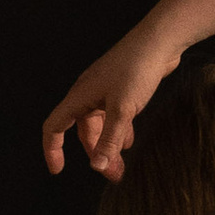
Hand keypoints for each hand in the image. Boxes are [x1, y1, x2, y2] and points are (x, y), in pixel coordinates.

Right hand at [43, 29, 178, 178]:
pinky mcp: (123, 87)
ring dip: (109, 145)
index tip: (58, 170)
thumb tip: (96, 166)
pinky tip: (130, 142)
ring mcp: (106, 90)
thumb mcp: (123, 109)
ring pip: (102, 124)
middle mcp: (88, 93)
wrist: (161, 40)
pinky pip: (115, 115)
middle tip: (112, 175)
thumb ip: (110, 139)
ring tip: (122, 166)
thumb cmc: (138, 68)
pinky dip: (120, 131)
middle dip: (95, 154)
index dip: (52, 149)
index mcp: (80, 96)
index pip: (54, 127)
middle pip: (83, 131)